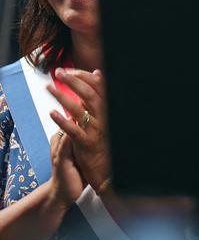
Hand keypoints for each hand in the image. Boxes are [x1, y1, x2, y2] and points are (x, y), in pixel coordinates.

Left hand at [47, 69, 110, 193]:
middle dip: (74, 81)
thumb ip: (98, 95)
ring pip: (80, 110)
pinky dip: (62, 121)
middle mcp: (104, 118)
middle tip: (59, 72)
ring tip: (49, 88)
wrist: (109, 169)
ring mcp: (96, 131)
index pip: (99, 87)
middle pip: (90, 95)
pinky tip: (52, 113)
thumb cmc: (104, 140)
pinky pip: (74, 131)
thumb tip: (97, 73)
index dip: (84, 77)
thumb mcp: (103, 114)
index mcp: (108, 110)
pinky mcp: (87, 144)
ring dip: (63, 97)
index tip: (70, 70)